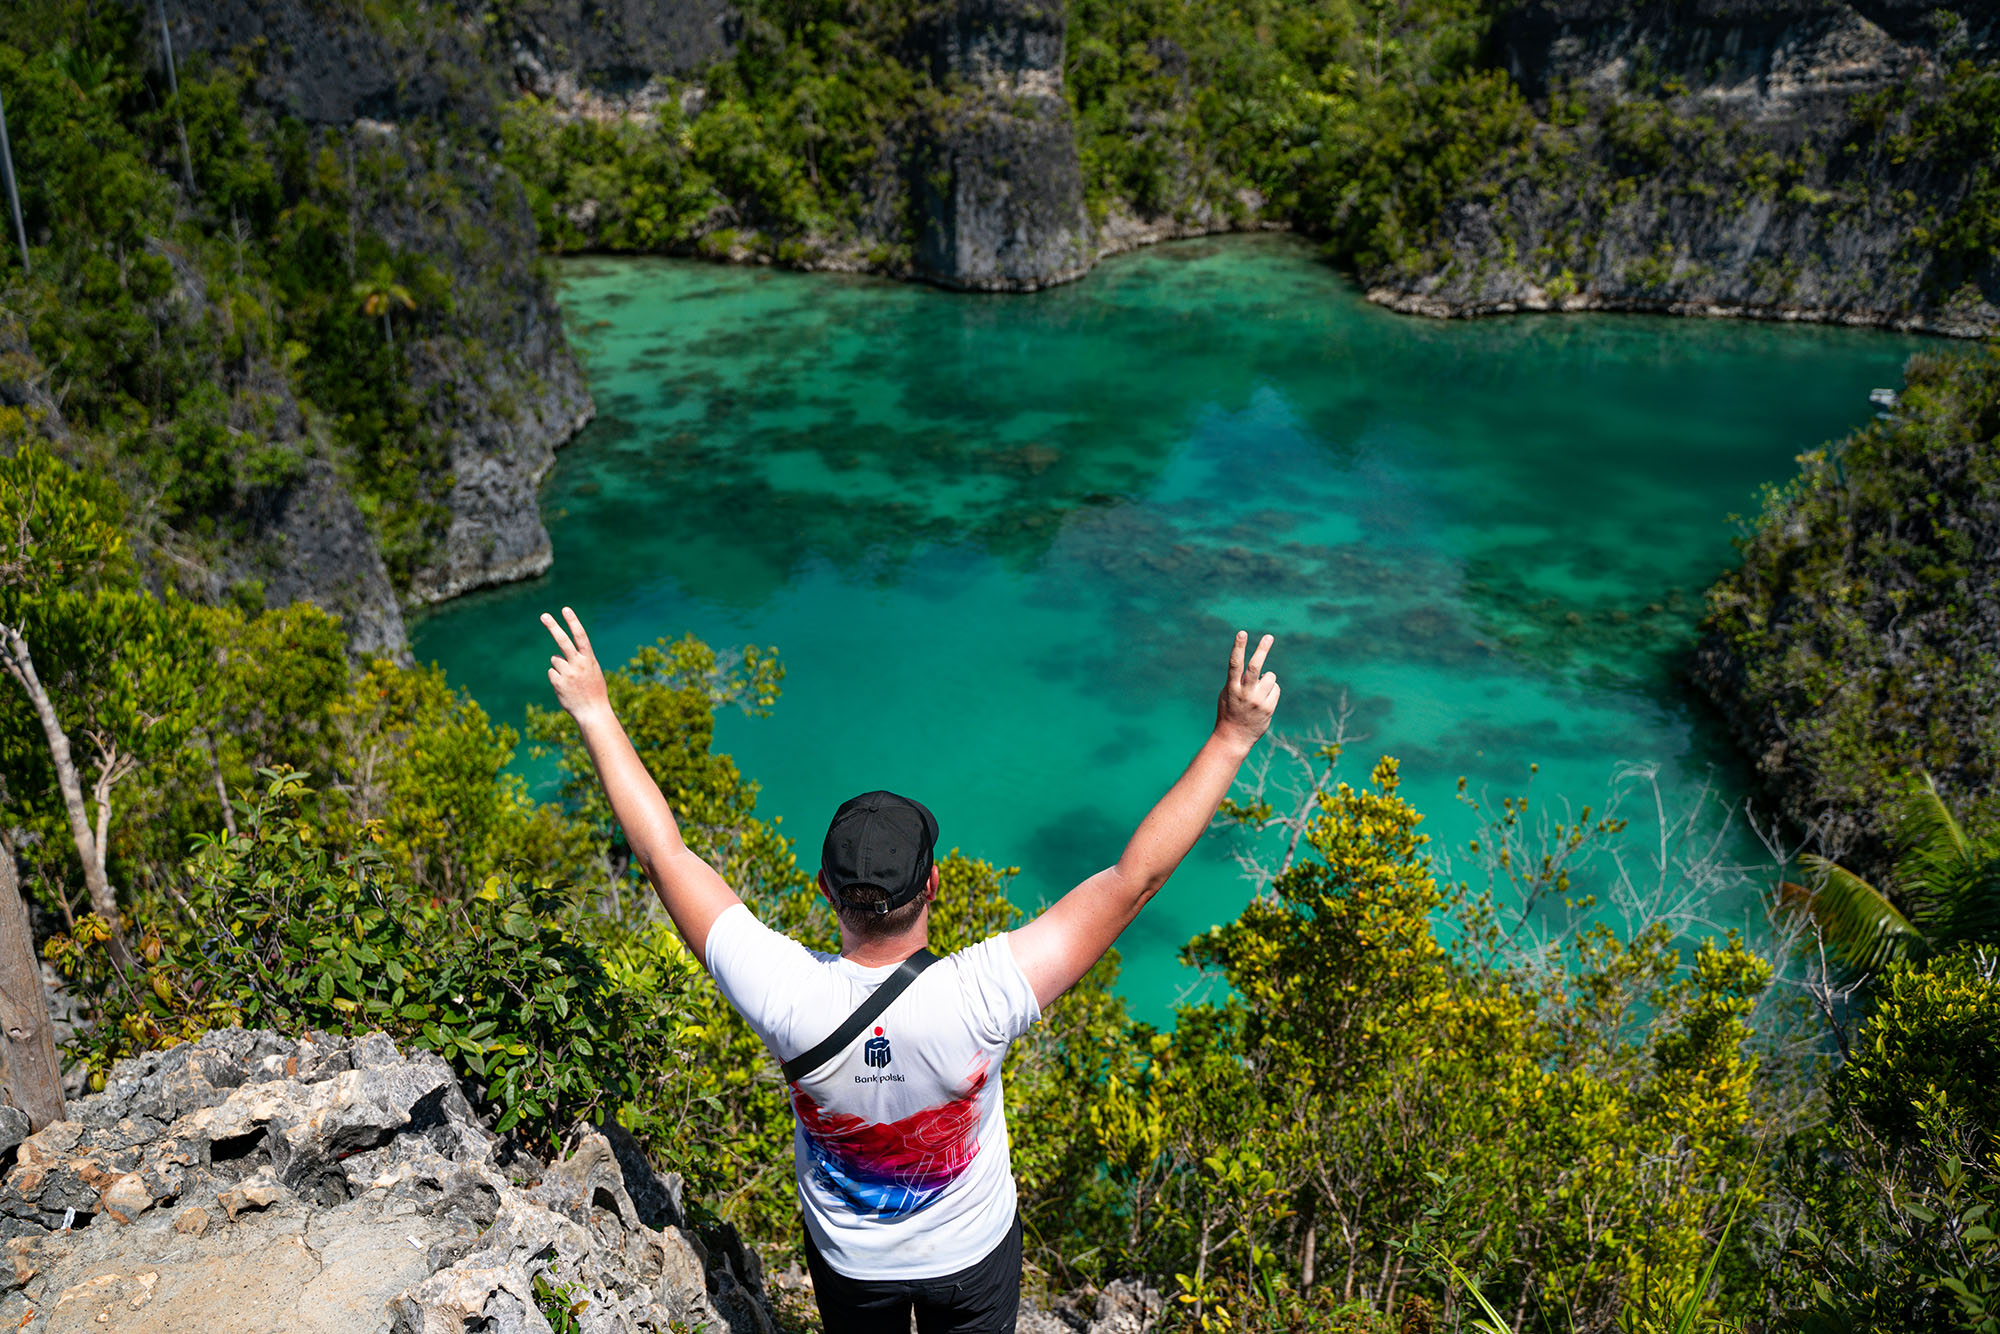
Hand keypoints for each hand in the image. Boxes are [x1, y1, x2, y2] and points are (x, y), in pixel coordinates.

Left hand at [541, 607, 610, 723]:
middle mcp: (578, 664)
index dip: (573, 622)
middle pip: (563, 641)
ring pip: (555, 660)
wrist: (592, 712)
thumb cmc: (594, 691)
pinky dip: (556, 678)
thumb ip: (579, 661)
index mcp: (589, 659)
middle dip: (553, 627)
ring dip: (559, 667)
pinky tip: (565, 687)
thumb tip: (556, 657)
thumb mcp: (593, 672)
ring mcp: (568, 673)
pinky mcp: (558, 682)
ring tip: (571, 680)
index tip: (565, 609)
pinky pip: (551, 672)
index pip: (581, 636)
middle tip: (544, 615)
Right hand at [1215, 631, 1279, 749]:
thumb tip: (1258, 669)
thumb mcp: (1227, 694)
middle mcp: (1245, 693)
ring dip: (1267, 679)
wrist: (1233, 737)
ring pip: (1270, 677)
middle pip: (1255, 667)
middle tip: (1269, 636)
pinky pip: (1276, 689)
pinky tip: (1264, 700)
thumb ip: (1238, 680)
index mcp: (1231, 687)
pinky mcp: (1268, 708)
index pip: (1234, 663)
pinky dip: (1271, 691)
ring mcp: (1257, 701)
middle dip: (1262, 650)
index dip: (1238, 647)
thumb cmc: (1229, 711)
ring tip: (1258, 690)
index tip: (1242, 632)